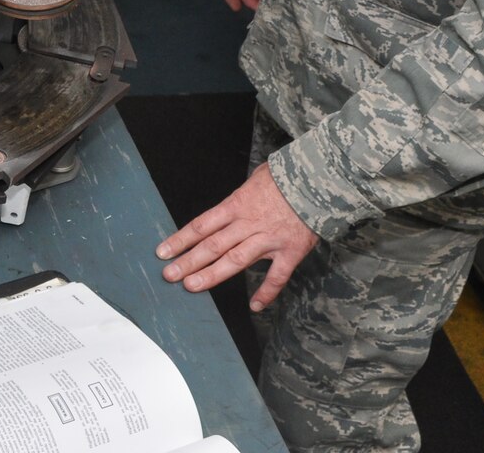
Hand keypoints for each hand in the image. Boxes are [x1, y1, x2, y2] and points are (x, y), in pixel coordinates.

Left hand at [156, 162, 318, 310]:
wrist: (320, 179)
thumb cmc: (286, 176)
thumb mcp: (255, 178)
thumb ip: (239, 199)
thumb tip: (227, 208)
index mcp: (237, 204)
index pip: (202, 225)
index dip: (180, 240)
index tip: (163, 252)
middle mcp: (248, 224)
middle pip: (212, 245)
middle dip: (188, 261)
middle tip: (169, 275)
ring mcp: (269, 239)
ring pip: (235, 261)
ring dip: (212, 275)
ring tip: (191, 286)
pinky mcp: (290, 251)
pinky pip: (277, 276)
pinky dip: (266, 292)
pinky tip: (255, 306)